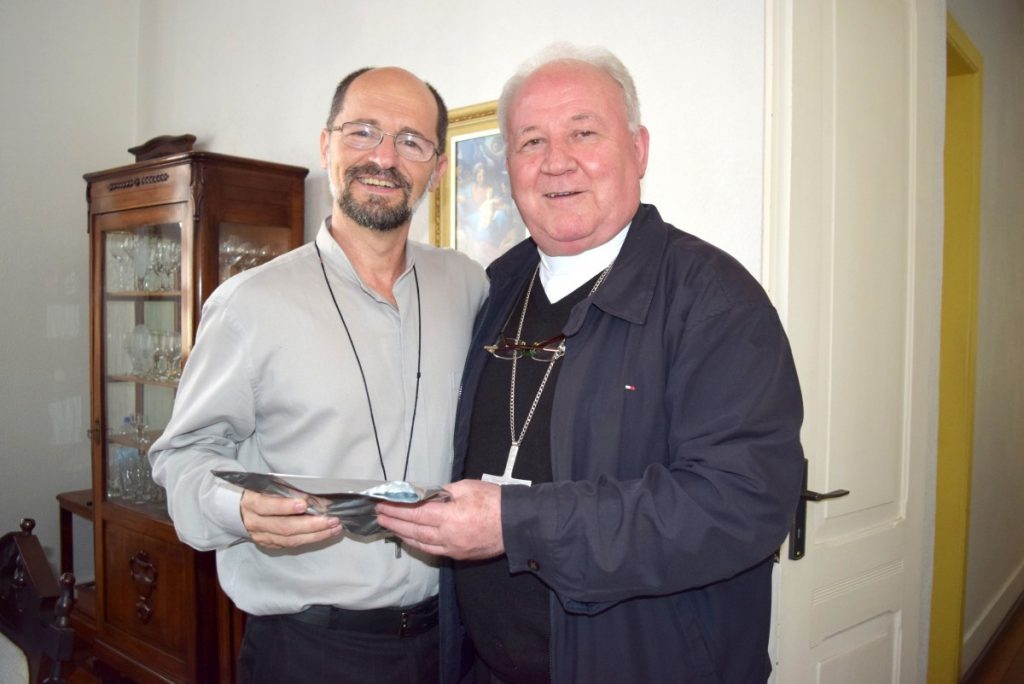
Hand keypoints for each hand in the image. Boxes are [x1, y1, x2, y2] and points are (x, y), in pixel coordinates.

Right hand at [240, 490, 341, 548]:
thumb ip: (285, 490)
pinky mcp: (268, 544)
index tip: (304, 504)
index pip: (267, 506)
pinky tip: (324, 534)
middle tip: (331, 520)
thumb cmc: (257, 493)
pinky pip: (291, 544)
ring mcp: (261, 537)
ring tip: (334, 528)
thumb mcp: (265, 486)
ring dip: (316, 535)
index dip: (285, 506)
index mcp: (251, 504)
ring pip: (290, 540)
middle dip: (311, 525)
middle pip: (284, 527)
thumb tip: (313, 496)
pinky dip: (309, 539)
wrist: (237, 510)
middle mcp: (255, 523)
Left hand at [375, 479, 503, 559]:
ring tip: (389, 526)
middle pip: (413, 530)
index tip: (383, 504)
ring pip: (420, 543)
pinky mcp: (459, 555)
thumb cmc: (494, 501)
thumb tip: (426, 495)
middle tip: (379, 515)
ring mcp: (452, 548)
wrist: (517, 524)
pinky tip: (410, 538)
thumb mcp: (467, 487)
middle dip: (394, 522)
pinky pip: (432, 550)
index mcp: (449, 517)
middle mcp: (447, 536)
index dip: (396, 509)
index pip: (415, 513)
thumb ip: (443, 492)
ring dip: (402, 534)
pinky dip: (418, 544)